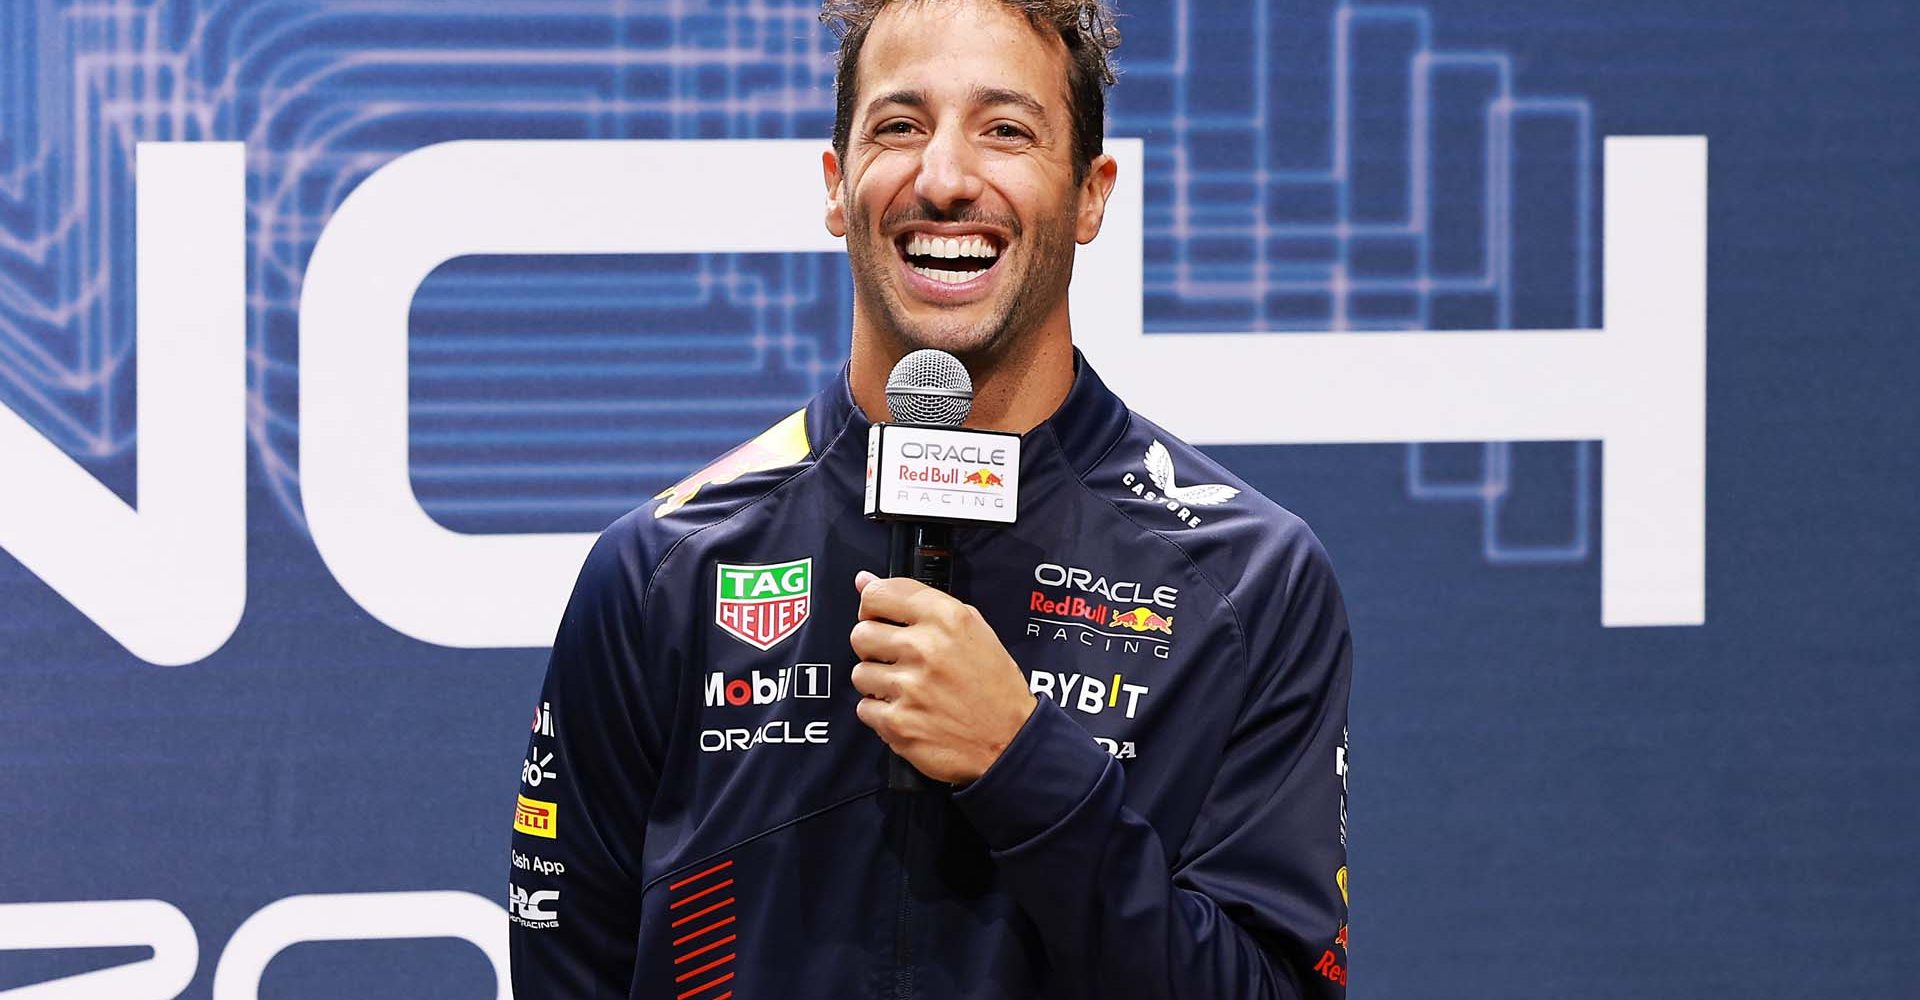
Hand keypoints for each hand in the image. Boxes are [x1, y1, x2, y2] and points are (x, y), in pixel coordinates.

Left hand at [848, 570, 1037, 783]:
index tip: (880, 617)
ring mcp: (909, 687)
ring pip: (860, 673)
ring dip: (878, 683)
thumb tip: (863, 580)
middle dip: (874, 647)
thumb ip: (917, 601)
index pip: (878, 594)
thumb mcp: (971, 629)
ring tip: (908, 690)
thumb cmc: (993, 685)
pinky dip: (882, 713)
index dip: (873, 606)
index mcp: (946, 617)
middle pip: (861, 634)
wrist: (1011, 742)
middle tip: (897, 659)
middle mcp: (925, 648)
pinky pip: (864, 708)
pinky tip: (909, 711)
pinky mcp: (898, 723)